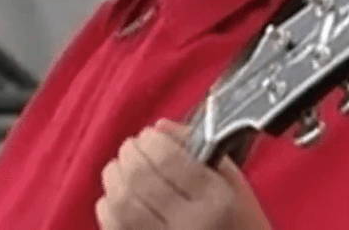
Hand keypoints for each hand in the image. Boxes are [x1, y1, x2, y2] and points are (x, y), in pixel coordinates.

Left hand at [95, 119, 270, 229]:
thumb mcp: (233, 182)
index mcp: (216, 202)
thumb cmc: (240, 224)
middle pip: (138, 176)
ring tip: (122, 169)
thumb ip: (199, 146)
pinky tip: (120, 198)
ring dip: (114, 177)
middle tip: (132, 149)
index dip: (150, 140)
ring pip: (120, 201)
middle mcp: (190, 226)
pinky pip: (112, 225)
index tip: (149, 136)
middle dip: (129, 153)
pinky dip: (108, 205)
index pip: (166, 158)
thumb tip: (158, 128)